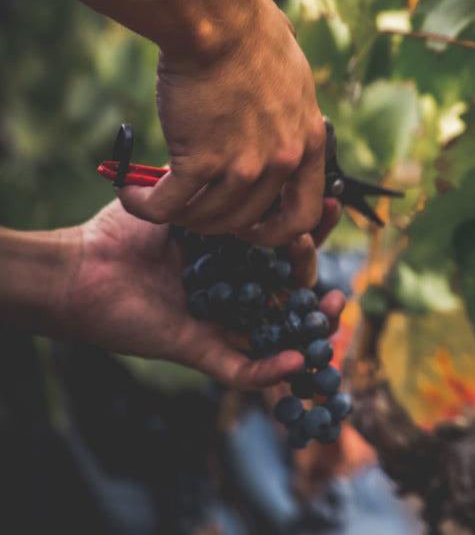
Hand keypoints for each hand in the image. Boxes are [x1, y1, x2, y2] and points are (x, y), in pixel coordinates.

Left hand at [56, 199, 344, 388]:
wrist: (80, 265)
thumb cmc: (121, 231)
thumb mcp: (183, 201)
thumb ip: (220, 190)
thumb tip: (262, 164)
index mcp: (231, 255)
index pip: (284, 245)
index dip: (313, 228)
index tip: (331, 204)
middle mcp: (231, 289)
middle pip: (291, 290)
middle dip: (316, 271)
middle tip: (311, 245)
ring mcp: (218, 322)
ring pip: (278, 333)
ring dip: (314, 327)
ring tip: (333, 306)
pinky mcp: (198, 349)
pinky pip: (240, 368)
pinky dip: (271, 370)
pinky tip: (297, 358)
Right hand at [116, 1, 327, 247]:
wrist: (218, 22)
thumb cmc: (251, 36)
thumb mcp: (294, 81)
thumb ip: (290, 116)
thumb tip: (281, 118)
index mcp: (309, 142)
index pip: (304, 213)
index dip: (275, 231)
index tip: (251, 227)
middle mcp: (282, 160)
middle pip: (248, 220)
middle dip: (216, 222)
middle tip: (193, 209)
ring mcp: (244, 164)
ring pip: (207, 218)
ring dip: (177, 215)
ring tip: (154, 198)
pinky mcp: (201, 160)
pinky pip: (168, 205)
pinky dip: (143, 206)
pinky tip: (129, 194)